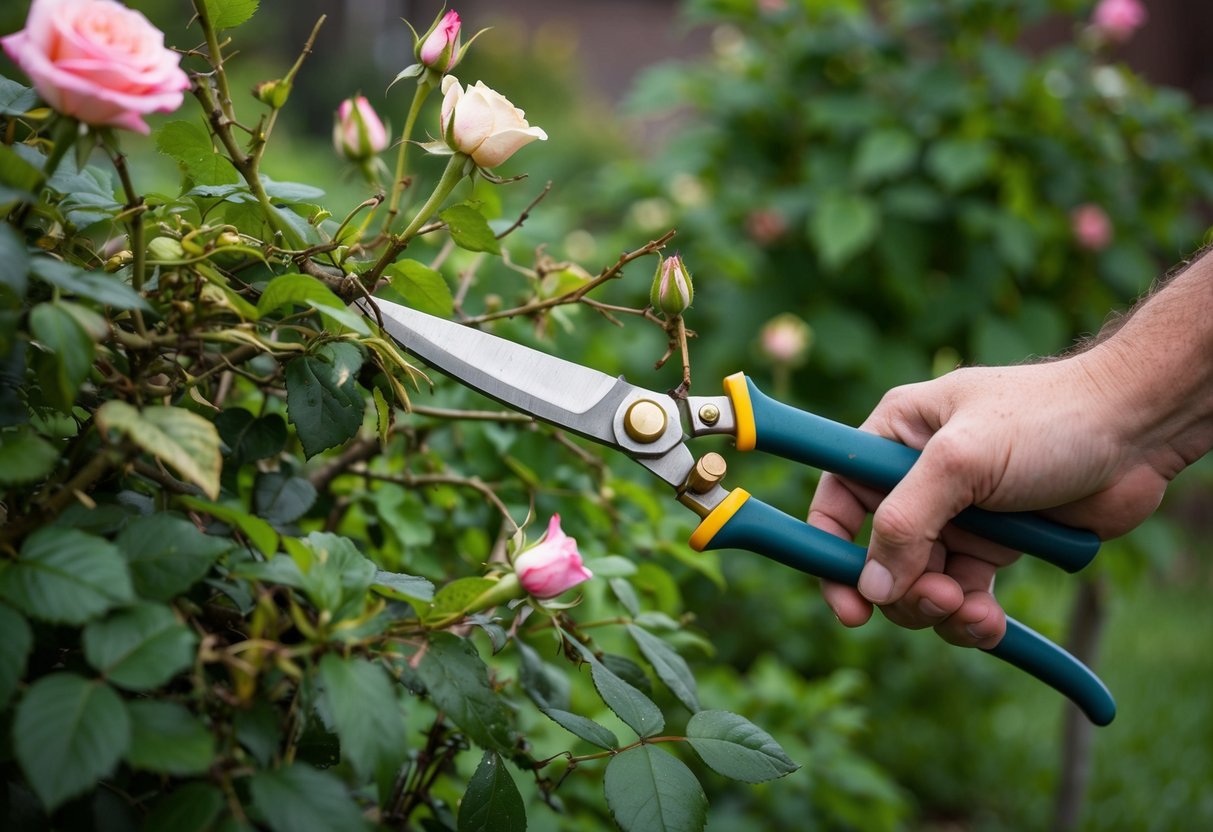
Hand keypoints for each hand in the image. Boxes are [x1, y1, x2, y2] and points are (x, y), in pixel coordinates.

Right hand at [807, 356, 1172, 647]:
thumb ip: (905, 522)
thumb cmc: (1048, 418)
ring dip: (941, 611)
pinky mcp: (993, 547)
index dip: (830, 552)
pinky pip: (963, 598)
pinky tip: (992, 624)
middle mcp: (916, 478)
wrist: (1138, 431)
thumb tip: (870, 588)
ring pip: (919, 585)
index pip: (836, 500)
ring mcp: (955, 516)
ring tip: (974, 612)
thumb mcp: (961, 460)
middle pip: (878, 557)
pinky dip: (973, 620)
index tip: (847, 606)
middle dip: (903, 591)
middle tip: (940, 599)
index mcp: (893, 437)